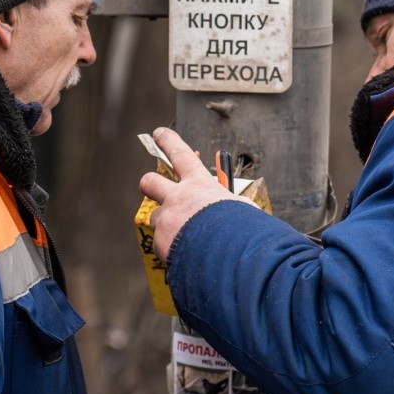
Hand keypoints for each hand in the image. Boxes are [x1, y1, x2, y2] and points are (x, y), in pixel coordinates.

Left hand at [139, 127, 254, 259]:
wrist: (232, 260)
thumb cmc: (244, 232)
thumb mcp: (242, 209)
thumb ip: (228, 204)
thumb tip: (229, 210)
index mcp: (200, 185)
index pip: (179, 153)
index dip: (168, 141)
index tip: (159, 134)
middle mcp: (178, 198)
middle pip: (150, 181)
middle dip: (150, 182)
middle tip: (153, 187)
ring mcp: (167, 220)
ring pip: (155, 217)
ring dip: (166, 223)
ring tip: (186, 236)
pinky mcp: (160, 243)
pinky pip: (161, 243)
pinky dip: (171, 248)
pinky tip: (188, 255)